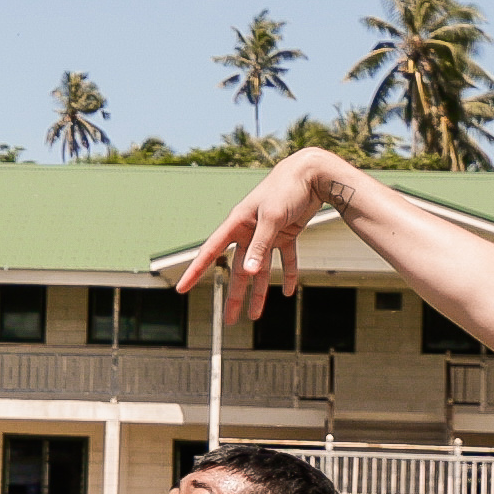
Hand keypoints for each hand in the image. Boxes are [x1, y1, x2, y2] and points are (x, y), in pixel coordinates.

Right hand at [171, 143, 364, 303]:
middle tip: (230, 320)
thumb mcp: (272, 218)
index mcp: (237, 223)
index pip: (210, 252)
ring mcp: (267, 234)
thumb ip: (260, 246)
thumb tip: (249, 273)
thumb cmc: (286, 189)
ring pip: (260, 269)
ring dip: (259, 291)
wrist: (311, 173)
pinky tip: (288, 291)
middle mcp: (249, 231)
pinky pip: (284, 259)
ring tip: (255, 316)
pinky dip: (288, 274)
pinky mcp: (286, 233)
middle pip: (238, 269)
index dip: (195, 272)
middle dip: (235, 295)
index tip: (182, 289)